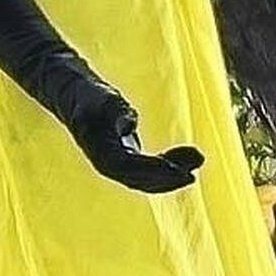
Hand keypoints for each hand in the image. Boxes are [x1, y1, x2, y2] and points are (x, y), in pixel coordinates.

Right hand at [72, 87, 203, 193]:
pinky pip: (151, 170)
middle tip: (192, 175)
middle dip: (166, 179)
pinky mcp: (128, 160)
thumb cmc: (90, 96)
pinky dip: (170, 164)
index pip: (129, 168)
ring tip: (197, 158)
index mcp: (100, 153)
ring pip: (148, 179)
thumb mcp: (102, 99)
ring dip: (173, 173)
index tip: (175, 169)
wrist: (78, 96)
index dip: (152, 170)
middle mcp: (108, 165)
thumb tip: (129, 124)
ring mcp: (118, 166)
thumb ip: (116, 111)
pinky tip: (190, 156)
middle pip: (140, 180)